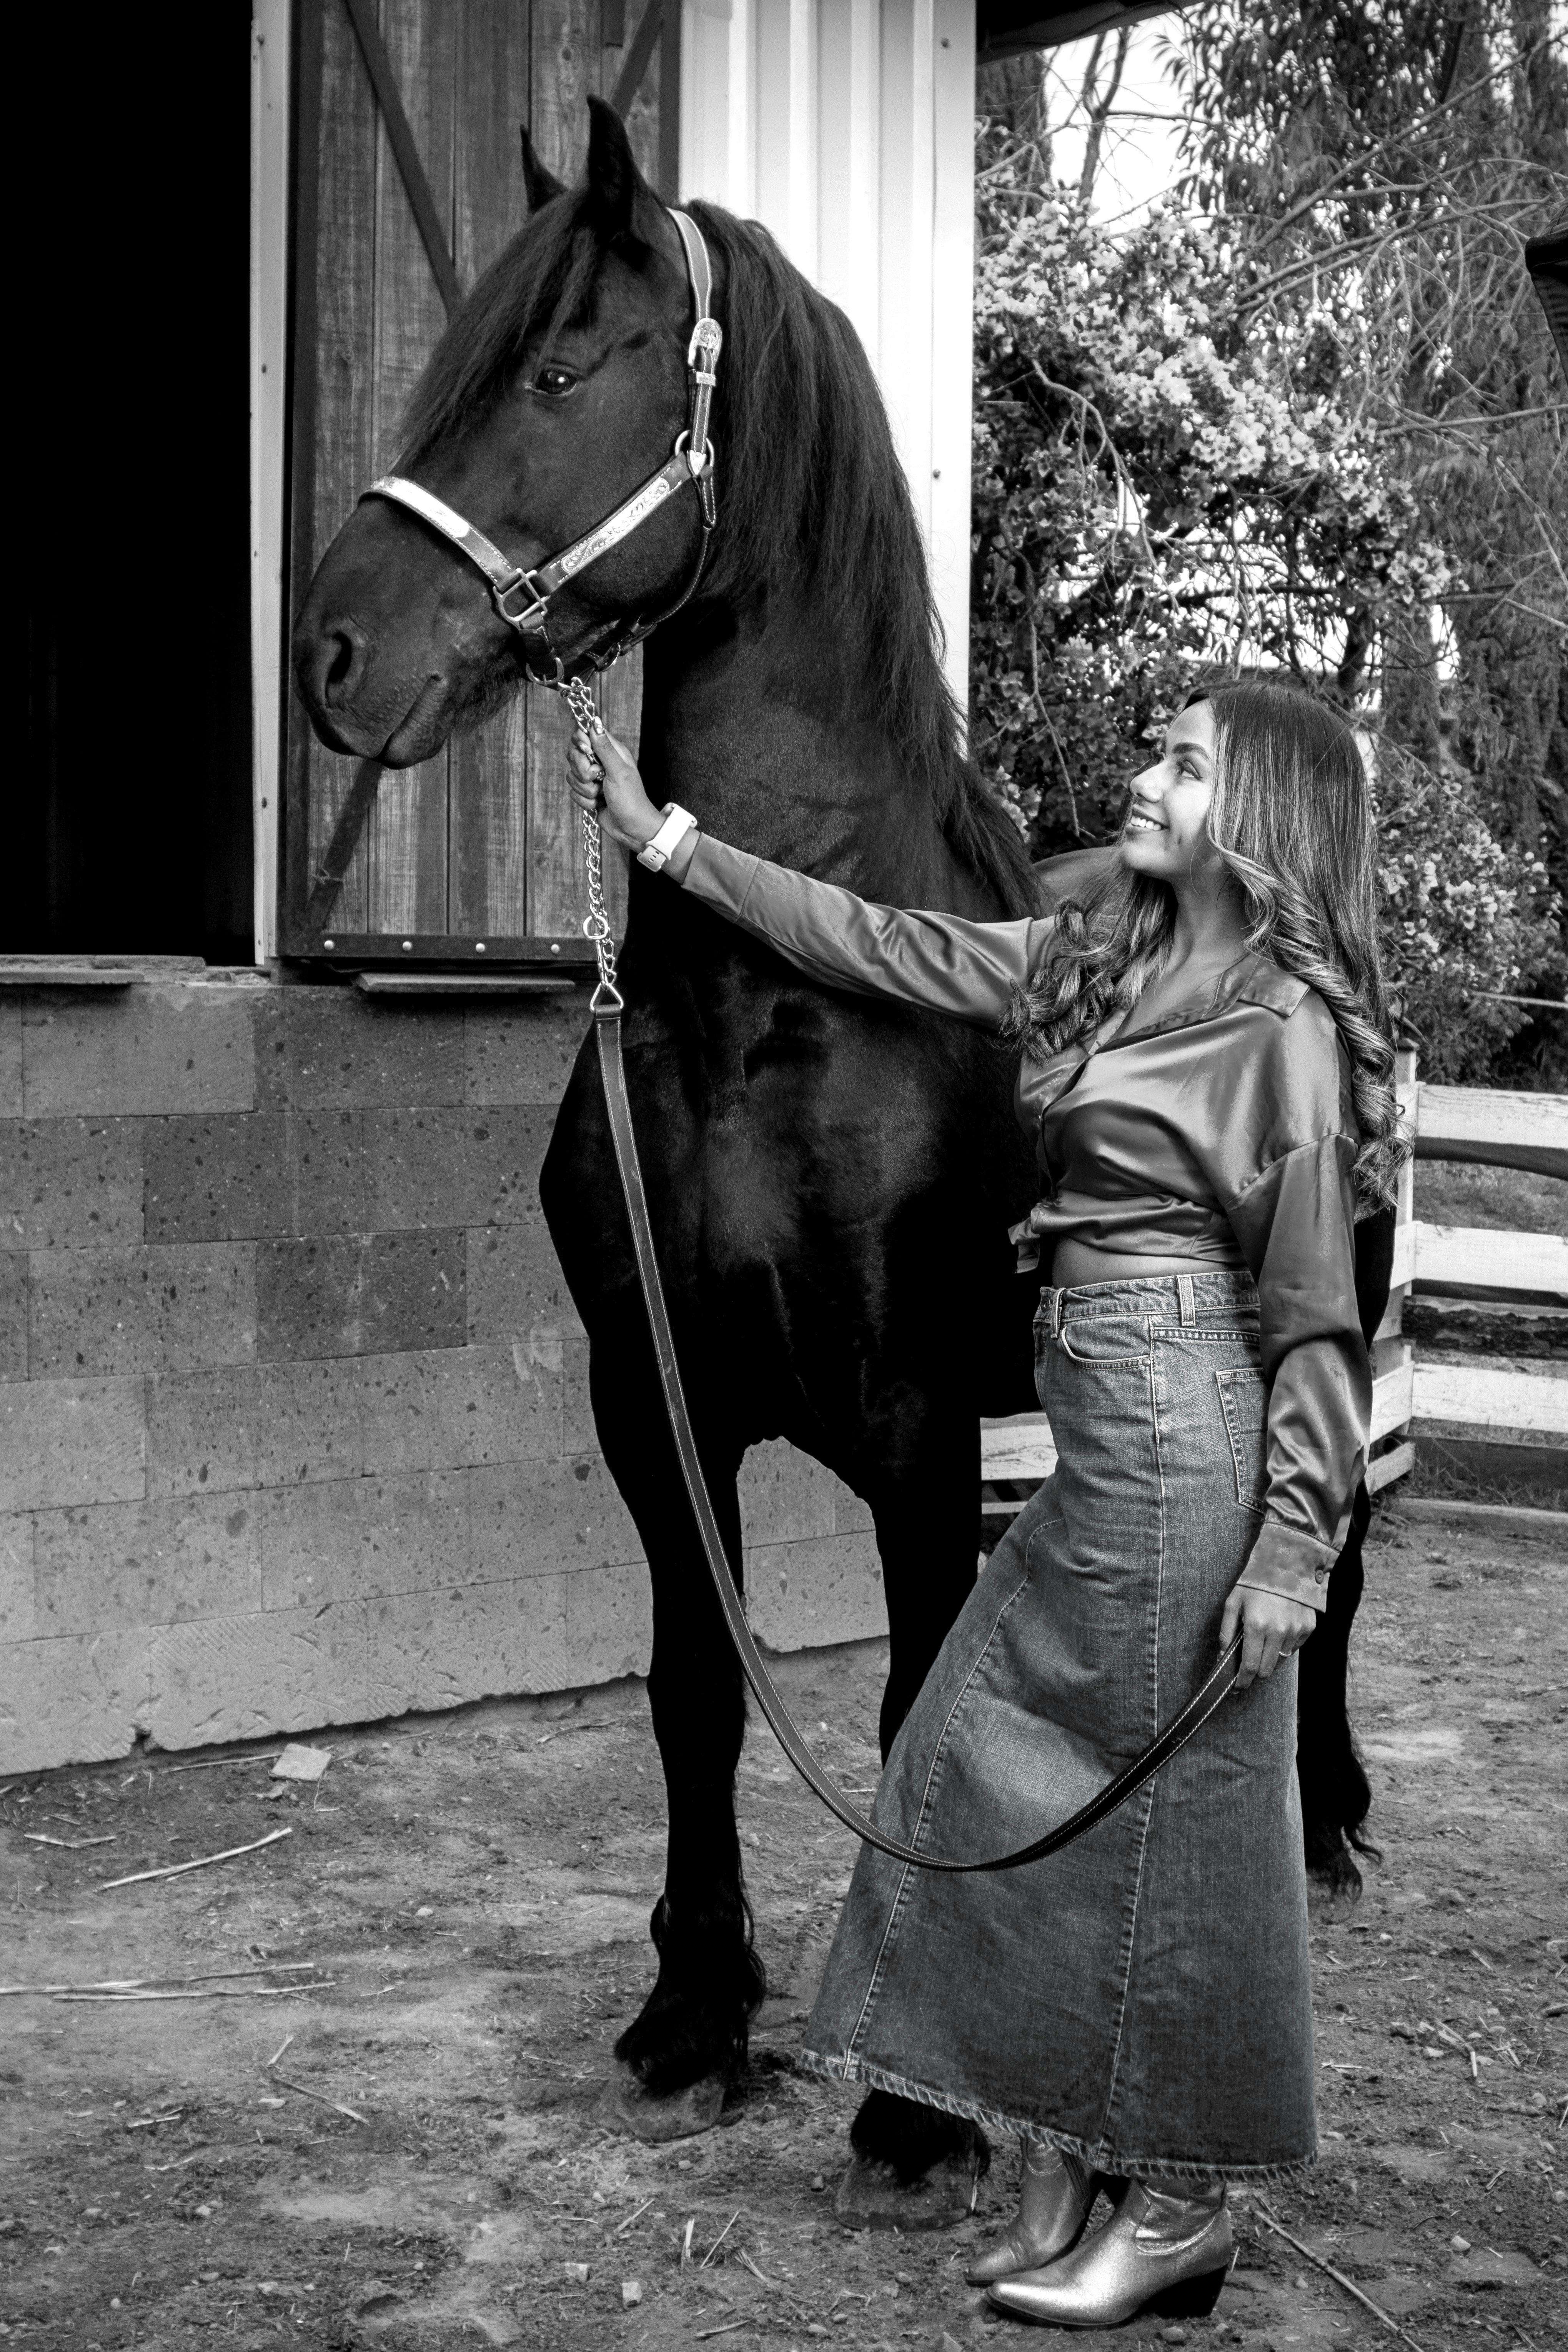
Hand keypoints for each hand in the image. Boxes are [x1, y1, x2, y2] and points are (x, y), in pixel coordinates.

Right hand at [566, 723, 663, 852]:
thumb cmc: (630, 800)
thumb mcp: (618, 771)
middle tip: (598, 779)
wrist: (632, 829)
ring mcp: (593, 778)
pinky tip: (599, 804)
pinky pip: (573, 792)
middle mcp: (600, 762)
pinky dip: (585, 801)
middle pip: (573, 755)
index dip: (581, 743)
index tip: (588, 754)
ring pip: (571, 775)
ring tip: (602, 794)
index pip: (584, 734)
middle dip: (582, 771)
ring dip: (586, 789)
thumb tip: (594, 722)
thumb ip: (604, 747)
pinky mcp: (587, 793)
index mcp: (611, 751)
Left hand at [1218, 1583, 1315, 1689]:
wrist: (1286, 1564)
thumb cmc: (1255, 1583)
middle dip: (1256, 1672)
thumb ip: (1226, 1632)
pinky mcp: (1308, 1628)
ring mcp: (1296, 1630)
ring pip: (1281, 1661)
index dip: (1243, 1681)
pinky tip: (1278, 1631)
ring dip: (1270, 1658)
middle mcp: (1278, 1631)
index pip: (1250, 1666)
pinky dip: (1284, 1646)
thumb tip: (1222, 1658)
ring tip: (1264, 1640)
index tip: (1237, 1687)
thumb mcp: (1233, 1603)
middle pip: (1267, 1670)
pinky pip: (1294, 1648)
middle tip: (1248, 1665)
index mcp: (1256, 1625)